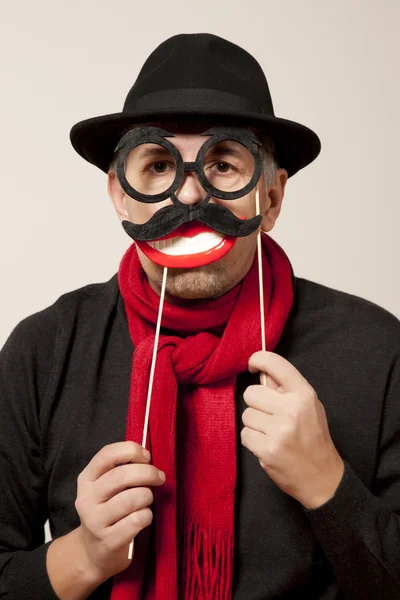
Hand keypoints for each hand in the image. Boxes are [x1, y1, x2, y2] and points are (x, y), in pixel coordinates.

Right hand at [74, 441, 165, 582]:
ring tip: (147, 500)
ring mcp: (95, 521)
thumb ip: (122, 470)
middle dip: (148, 473)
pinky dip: (147, 516)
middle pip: (122, 476)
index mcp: (86, 479)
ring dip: (148, 497)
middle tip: (160, 477)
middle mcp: (86, 498)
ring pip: (132, 498)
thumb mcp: (106, 488)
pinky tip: (144, 517)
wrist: (93, 552)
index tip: (147, 456)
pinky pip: (137, 520)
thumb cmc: (108, 511)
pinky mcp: (108, 540)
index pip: (107, 454)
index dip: (131, 450)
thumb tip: (148, 459)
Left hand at [241, 351, 343, 508]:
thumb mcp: (309, 406)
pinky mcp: (267, 450)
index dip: (258, 359)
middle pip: (251, 393)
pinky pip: (245, 434)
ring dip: (255, 424)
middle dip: (256, 404)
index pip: (275, 364)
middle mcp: (292, 409)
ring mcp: (279, 430)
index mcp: (304, 394)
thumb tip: (262, 373)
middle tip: (270, 417)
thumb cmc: (313, 437)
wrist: (322, 477)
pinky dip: (253, 441)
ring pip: (246, 415)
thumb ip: (286, 389)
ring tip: (272, 434)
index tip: (252, 365)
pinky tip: (268, 446)